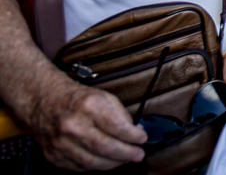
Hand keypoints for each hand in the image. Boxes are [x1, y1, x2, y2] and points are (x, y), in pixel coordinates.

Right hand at [26, 76, 146, 169]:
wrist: (44, 102)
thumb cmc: (76, 99)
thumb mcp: (104, 96)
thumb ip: (121, 115)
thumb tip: (135, 132)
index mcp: (88, 106)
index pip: (117, 126)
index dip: (133, 136)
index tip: (142, 138)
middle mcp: (73, 126)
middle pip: (106, 147)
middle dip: (127, 153)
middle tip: (138, 154)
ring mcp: (61, 143)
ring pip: (93, 162)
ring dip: (114, 163)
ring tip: (125, 159)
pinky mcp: (54, 156)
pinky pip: (80, 167)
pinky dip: (96, 165)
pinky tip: (105, 160)